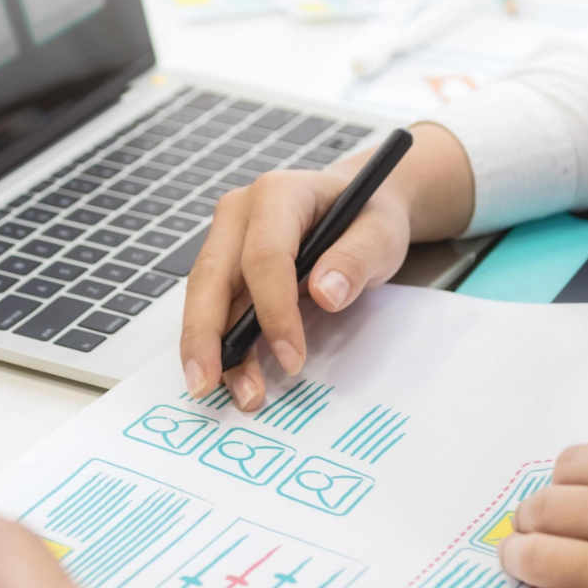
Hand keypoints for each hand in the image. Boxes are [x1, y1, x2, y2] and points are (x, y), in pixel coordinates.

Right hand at [179, 121, 475, 410]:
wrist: (358, 211)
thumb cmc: (368, 218)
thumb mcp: (381, 234)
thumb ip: (357, 258)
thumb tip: (326, 293)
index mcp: (278, 194)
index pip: (264, 255)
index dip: (273, 310)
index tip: (293, 359)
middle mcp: (240, 213)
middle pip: (211, 276)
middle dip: (206, 335)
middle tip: (206, 384)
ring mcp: (227, 240)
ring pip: (206, 298)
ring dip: (213, 349)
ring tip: (231, 394)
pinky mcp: (226, 268)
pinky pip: (216, 308)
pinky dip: (221, 345)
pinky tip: (230, 378)